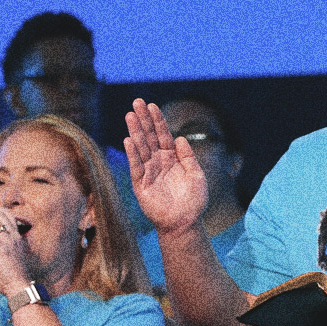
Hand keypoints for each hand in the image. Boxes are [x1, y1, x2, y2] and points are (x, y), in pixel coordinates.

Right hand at [124, 98, 207, 236]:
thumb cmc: (193, 202)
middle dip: (143, 120)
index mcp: (172, 159)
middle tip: (136, 102)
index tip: (152, 105)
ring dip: (135, 132)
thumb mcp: (197, 175)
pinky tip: (129, 140)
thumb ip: (188, 157)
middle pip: (149, 137)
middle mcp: (158, 162)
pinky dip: (133, 154)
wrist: (185, 223)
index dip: (157, 120)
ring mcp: (148, 172)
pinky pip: (136, 166)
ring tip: (129, 115)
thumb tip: (179, 138)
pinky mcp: (140, 185)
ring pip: (141, 148)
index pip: (163, 135)